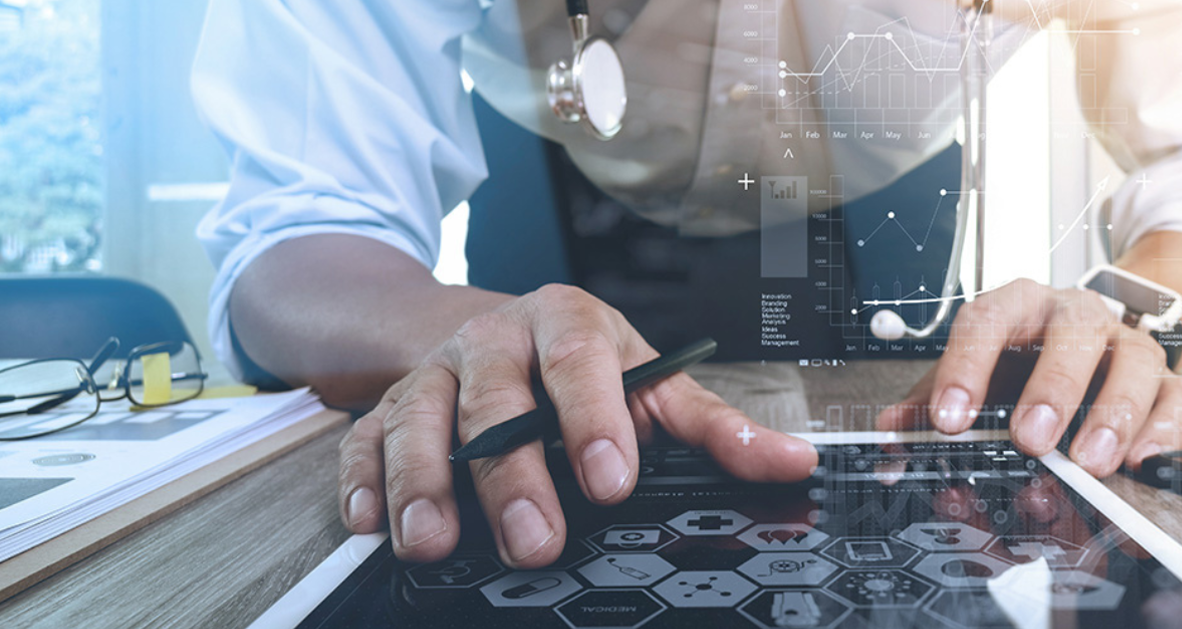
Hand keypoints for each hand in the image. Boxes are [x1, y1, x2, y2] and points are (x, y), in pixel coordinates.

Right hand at [336, 284, 817, 565]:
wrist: (496, 330)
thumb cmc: (585, 365)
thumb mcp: (651, 382)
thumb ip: (715, 427)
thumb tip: (793, 463)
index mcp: (565, 324)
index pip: (579, 362)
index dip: (593, 420)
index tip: (610, 481)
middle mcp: (493, 340)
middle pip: (494, 402)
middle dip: (512, 476)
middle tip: (535, 541)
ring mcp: (434, 373)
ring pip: (418, 418)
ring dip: (424, 482)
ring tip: (435, 542)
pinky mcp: (385, 407)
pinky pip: (361, 440)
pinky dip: (364, 481)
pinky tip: (373, 522)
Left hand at [878, 278, 1181, 476]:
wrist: (1087, 345)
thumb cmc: (1019, 362)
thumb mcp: (971, 375)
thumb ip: (929, 404)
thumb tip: (892, 437)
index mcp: (1017, 306)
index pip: (987, 320)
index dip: (965, 367)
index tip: (949, 419)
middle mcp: (1076, 316)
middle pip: (1073, 333)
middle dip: (1051, 389)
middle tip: (1030, 439)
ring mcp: (1126, 346)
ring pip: (1134, 362)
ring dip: (1113, 414)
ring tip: (1090, 461)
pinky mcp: (1167, 380)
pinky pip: (1178, 398)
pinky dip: (1163, 432)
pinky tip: (1140, 461)